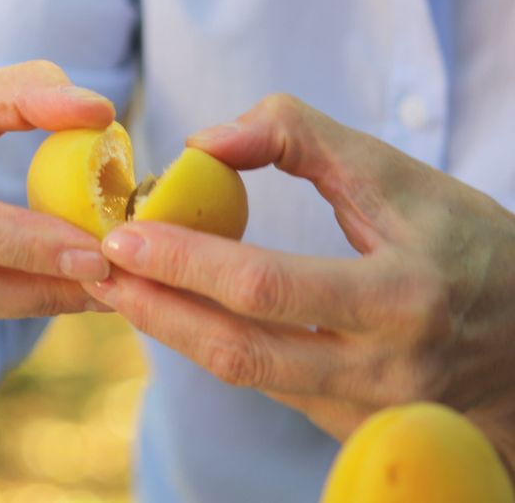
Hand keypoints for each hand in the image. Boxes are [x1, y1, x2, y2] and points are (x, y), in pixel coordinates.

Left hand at [83, 94, 514, 467]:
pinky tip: (170, 310)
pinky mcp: (343, 425)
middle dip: (154, 307)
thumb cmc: (469, 250)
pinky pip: (258, 383)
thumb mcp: (405, 180)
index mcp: (403, 299)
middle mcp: (380, 367)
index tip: (122, 232)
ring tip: (117, 285)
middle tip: (95, 267)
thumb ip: (307, 140)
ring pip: (240, 375)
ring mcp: (360, 409)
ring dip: (169, 329)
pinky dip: (206, 343)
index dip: (186, 260)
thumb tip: (207, 139)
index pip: (267, 287)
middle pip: (237, 350)